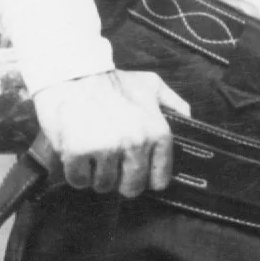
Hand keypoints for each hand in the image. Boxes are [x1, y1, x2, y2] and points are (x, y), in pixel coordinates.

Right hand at [33, 69, 190, 196]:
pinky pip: (79, 180)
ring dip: (96, 176)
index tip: (136, 173)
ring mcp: (107, 148)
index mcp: (157, 132)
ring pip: (104, 185)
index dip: (146, 179)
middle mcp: (136, 143)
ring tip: (92, 154)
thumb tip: (187, 120)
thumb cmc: (112, 81)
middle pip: (131, 188)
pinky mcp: (79, 152)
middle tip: (109, 165)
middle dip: (120, 181)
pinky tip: (76, 156)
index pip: (160, 179)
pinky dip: (75, 173)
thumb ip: (172, 104)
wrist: (72, 72)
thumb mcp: (151, 85)